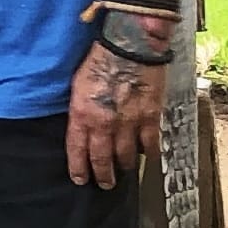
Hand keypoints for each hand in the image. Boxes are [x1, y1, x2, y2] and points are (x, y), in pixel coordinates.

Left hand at [67, 40, 166, 187]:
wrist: (130, 43)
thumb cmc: (101, 58)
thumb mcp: (78, 84)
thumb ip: (80, 109)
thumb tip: (82, 125)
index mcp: (82, 114)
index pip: (77, 150)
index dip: (79, 169)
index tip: (81, 179)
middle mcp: (104, 123)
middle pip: (102, 159)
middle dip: (103, 175)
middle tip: (105, 184)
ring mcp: (128, 122)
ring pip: (126, 155)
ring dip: (124, 166)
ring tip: (124, 171)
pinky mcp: (150, 116)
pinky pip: (149, 143)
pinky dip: (148, 152)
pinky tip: (147, 156)